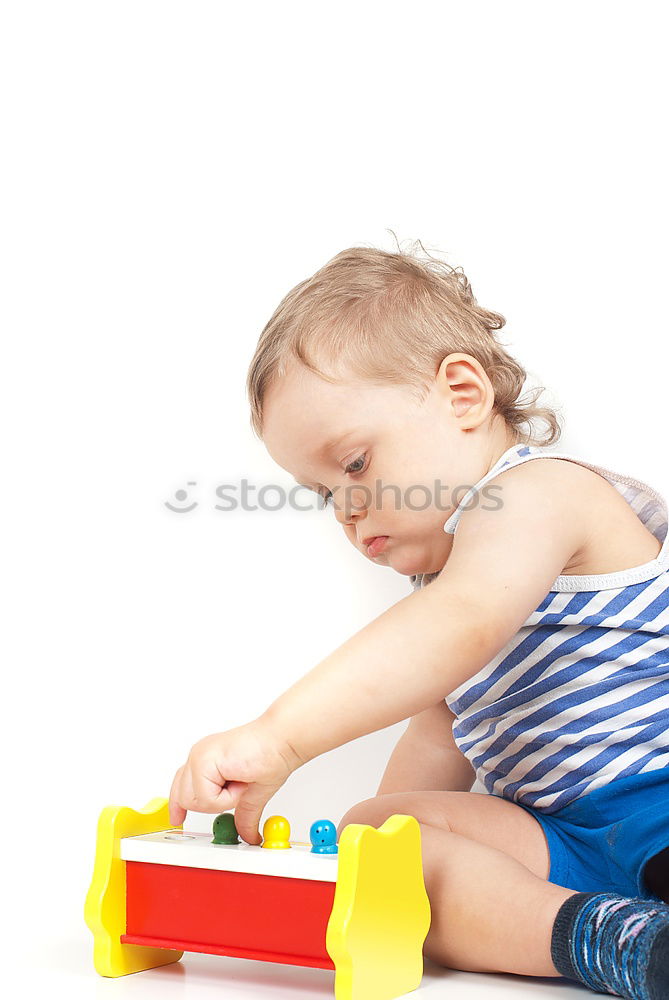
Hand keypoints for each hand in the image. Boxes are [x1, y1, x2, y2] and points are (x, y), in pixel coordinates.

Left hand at [168, 718, 300, 844]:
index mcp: (205, 760)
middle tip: (237, 788)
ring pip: (192, 800)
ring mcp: (199, 757)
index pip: (181, 785)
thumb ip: (242, 814)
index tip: (177, 819)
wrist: (281, 741)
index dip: (177, 804)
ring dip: (222, 800)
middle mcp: (199, 756)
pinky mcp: (203, 761)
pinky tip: (240, 780)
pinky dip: (227, 797)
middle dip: (213, 803)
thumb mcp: (251, 794)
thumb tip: (249, 834)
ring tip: (240, 782)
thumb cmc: (270, 756)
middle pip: (183, 798)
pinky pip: (205, 797)